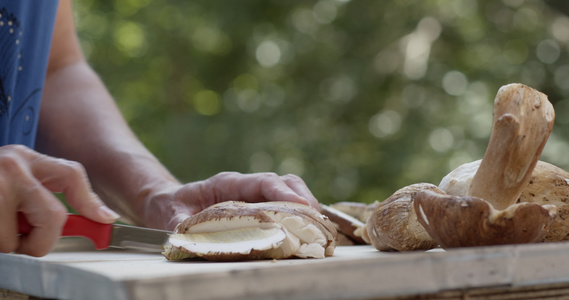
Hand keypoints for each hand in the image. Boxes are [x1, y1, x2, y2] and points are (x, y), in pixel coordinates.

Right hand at [0, 145, 118, 256]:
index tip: (105, 220)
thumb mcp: (15, 177)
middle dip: (42, 240)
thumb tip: (103, 217)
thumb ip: (46, 192)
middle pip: (53, 216)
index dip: (90, 203)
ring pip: (20, 237)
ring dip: (11, 245)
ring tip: (0, 230)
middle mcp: (13, 167)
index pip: (72, 175)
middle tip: (26, 242)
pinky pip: (1, 242)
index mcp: (27, 158)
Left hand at [142, 172, 318, 229]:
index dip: (285, 193)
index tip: (302, 207)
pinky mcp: (259, 206)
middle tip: (318, 222)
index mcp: (228, 184)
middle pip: (285, 183)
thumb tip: (187, 239)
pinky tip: (307, 232)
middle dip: (304, 199)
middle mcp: (246, 186)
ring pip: (290, 192)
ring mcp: (254, 195)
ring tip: (319, 229)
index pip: (264, 182)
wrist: (168, 203)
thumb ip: (180, 226)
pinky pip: (285, 206)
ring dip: (306, 208)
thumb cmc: (172, 207)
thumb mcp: (171, 216)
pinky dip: (299, 216)